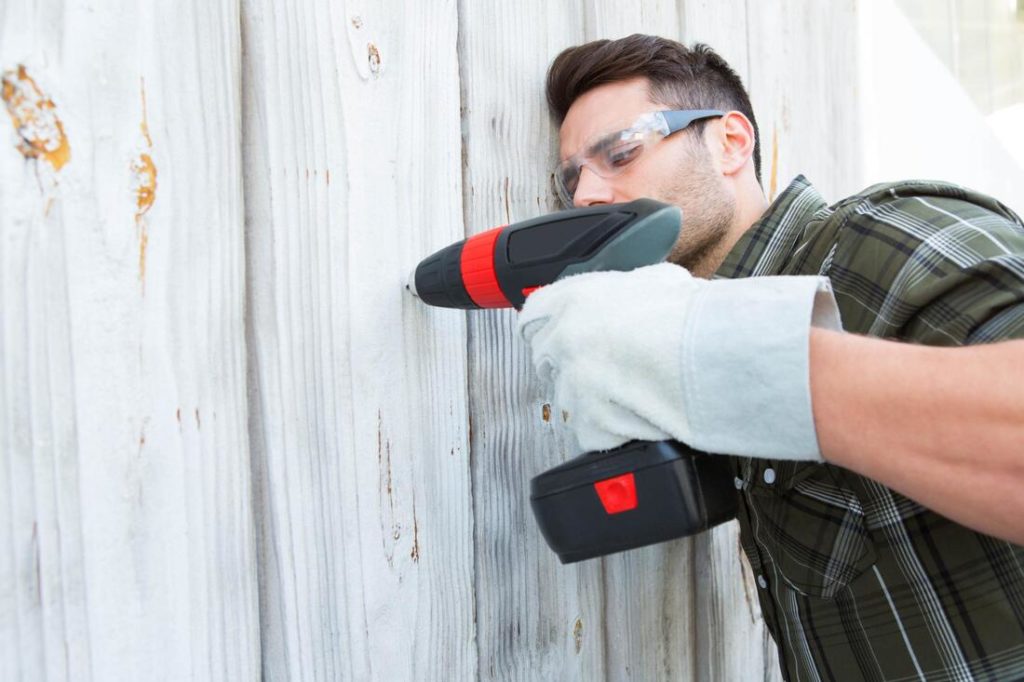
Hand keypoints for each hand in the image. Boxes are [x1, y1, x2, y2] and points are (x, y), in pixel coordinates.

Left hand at [518, 263, 699, 451]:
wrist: (705, 354)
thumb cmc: (687, 316)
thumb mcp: (655, 281)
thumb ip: (627, 291)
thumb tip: (632, 297)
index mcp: (574, 300)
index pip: (534, 316)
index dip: (545, 328)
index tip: (556, 337)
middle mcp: (563, 340)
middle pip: (545, 360)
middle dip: (569, 367)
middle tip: (603, 370)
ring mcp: (572, 383)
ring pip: (568, 399)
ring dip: (592, 401)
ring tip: (632, 396)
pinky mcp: (588, 421)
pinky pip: (590, 432)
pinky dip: (610, 431)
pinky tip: (636, 418)